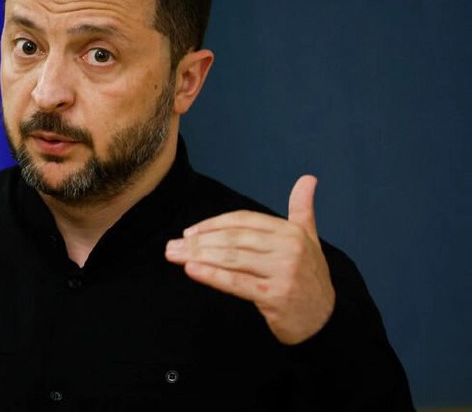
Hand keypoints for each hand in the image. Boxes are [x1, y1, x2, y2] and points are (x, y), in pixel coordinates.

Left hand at [165, 175, 334, 344]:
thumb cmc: (309, 277)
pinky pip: (236, 282)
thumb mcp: (308, 239)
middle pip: (233, 239)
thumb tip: (308, 178)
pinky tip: (191, 270)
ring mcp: (283, 272)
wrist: (326, 320)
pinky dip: (211, 275)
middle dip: (199, 242)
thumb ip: (303, 209)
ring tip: (174, 256)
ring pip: (231, 258)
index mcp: (290, 231)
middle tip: (171, 246)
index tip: (189, 232)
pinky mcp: (275, 295)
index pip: (243, 221)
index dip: (213, 224)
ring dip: (198, 256)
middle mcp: (288, 248)